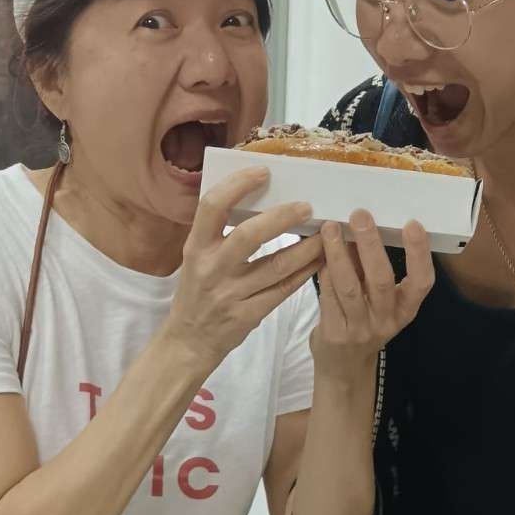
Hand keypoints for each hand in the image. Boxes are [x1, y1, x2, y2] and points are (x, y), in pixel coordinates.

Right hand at [165, 168, 323, 367]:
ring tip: (326, 234)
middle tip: (307, 206)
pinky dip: (304, 273)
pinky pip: (283, 290)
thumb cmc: (196, 293)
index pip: (212, 207)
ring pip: (276, 267)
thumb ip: (219, 234)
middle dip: (281, 218)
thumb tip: (258, 199)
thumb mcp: (197, 259)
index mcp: (195, 248)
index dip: (238, 186)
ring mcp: (230, 294)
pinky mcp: (247, 315)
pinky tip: (320, 260)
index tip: (263, 172)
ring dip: (306, 248)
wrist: (188, 342)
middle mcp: (211, 269)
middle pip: (249, 236)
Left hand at [313, 210, 434, 380]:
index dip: (419, 253)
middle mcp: (387, 320)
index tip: (413, 224)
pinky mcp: (335, 333)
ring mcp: (360, 329)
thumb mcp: (379, 303)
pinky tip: (318, 251)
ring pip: (350, 287)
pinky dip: (323, 271)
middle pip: (381, 280)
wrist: (344, 369)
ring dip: (339, 254)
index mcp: (406, 309)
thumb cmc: (364, 324)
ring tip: (332, 228)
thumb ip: (373, 271)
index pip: (421, 282)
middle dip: (370, 244)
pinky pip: (328, 296)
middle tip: (360, 215)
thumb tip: (363, 225)